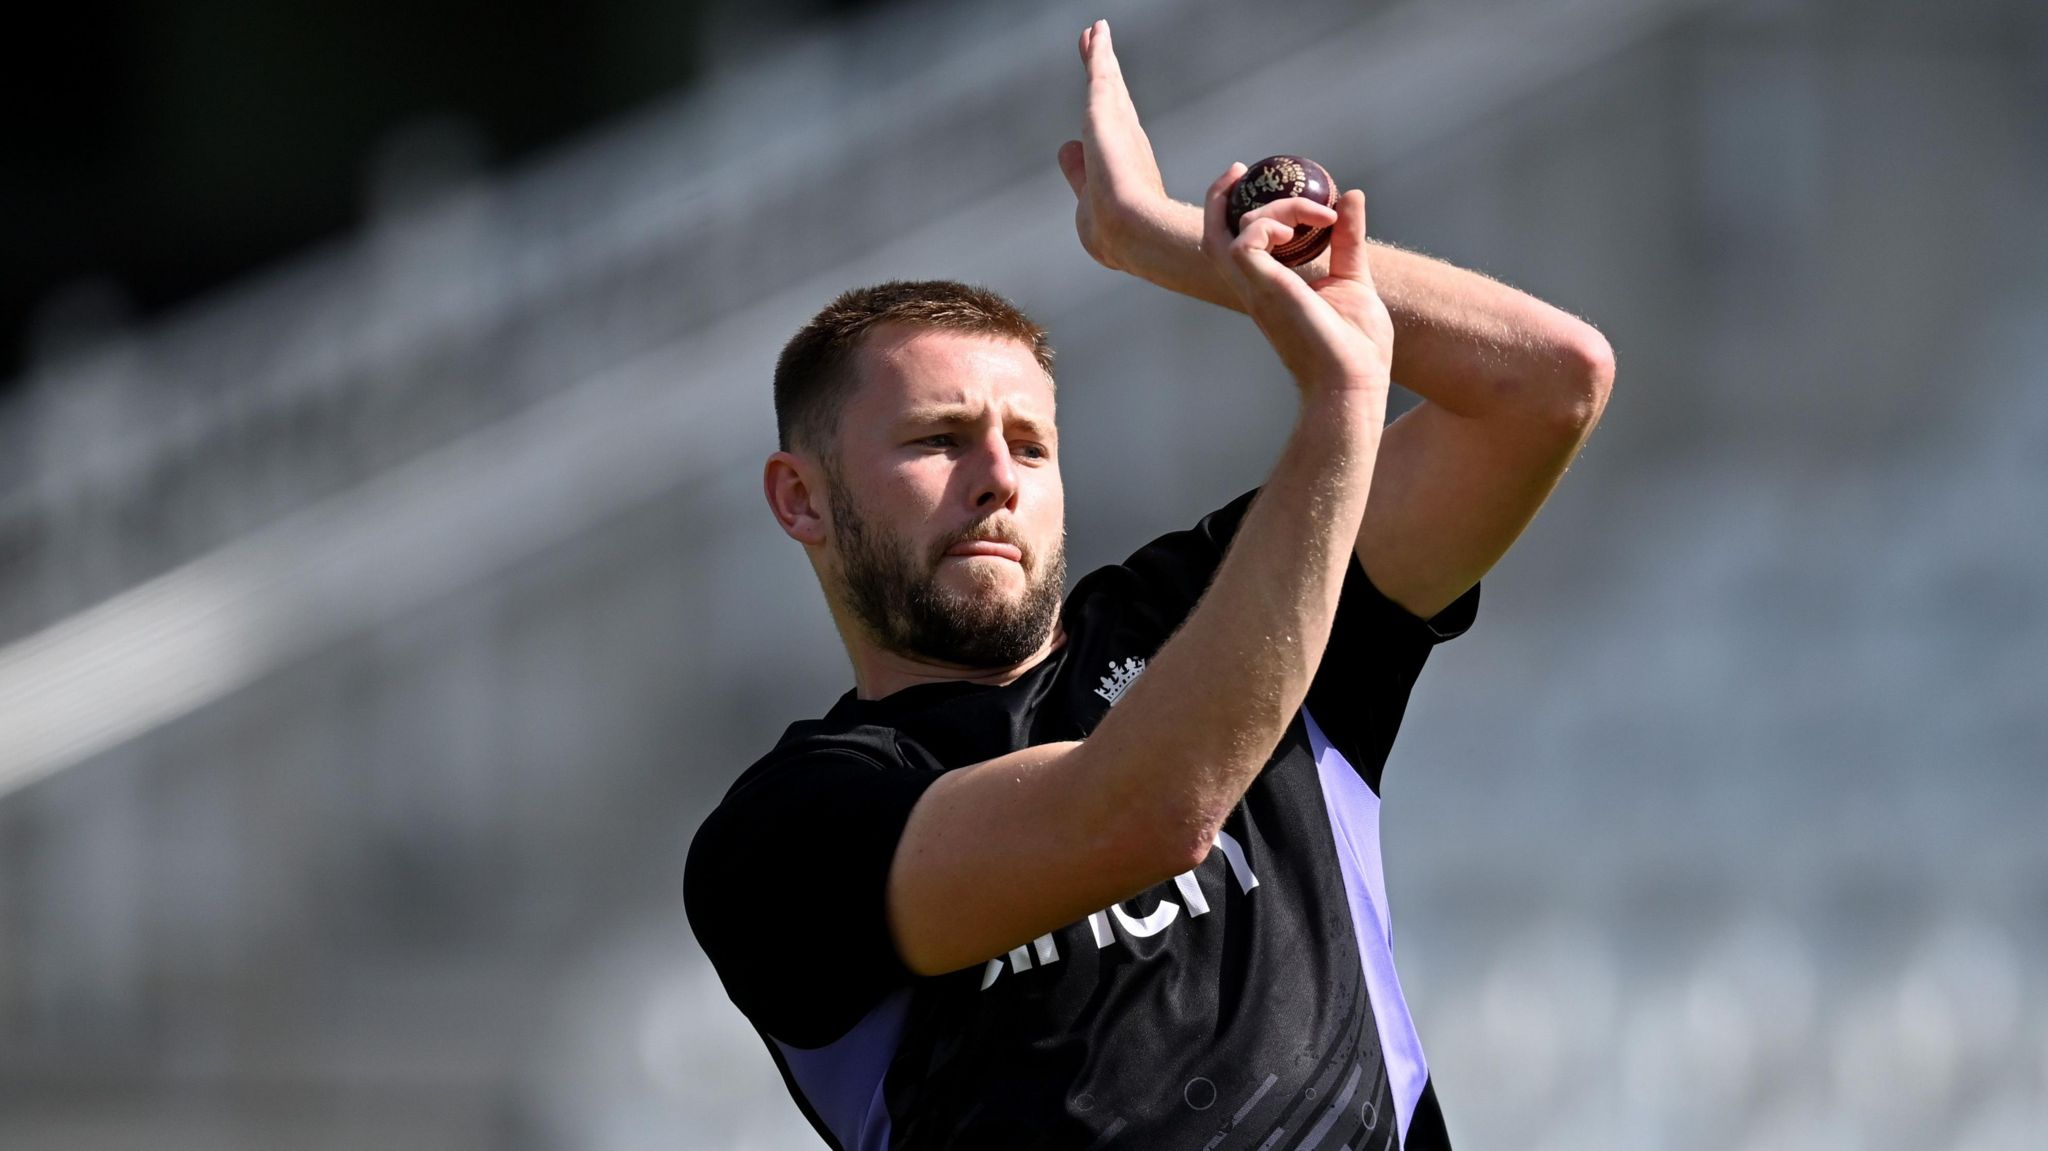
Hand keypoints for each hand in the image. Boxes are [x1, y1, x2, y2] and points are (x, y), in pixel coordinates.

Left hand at [1056, 20, 1167, 273]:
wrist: (1129, 228)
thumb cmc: (1113, 229)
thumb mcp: (1087, 199)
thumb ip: (1077, 174)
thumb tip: (1066, 150)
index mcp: (1121, 159)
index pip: (1111, 124)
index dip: (1108, 104)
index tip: (1102, 86)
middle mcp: (1125, 135)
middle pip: (1111, 93)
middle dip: (1104, 69)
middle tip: (1097, 43)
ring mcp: (1117, 120)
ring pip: (1105, 78)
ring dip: (1099, 53)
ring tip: (1094, 30)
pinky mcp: (1104, 107)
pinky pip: (1099, 71)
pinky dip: (1098, 51)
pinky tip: (1095, 31)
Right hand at [1201, 164, 1394, 401]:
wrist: (1353, 382)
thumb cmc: (1355, 348)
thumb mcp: (1353, 279)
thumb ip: (1348, 240)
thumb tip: (1351, 196)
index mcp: (1269, 287)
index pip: (1233, 243)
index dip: (1230, 208)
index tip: (1247, 177)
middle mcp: (1254, 287)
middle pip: (1213, 235)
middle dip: (1218, 197)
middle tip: (1240, 169)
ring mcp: (1255, 290)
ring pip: (1231, 231)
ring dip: (1272, 208)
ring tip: (1317, 215)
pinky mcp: (1264, 290)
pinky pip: (1245, 242)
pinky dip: (1267, 223)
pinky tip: (1301, 229)